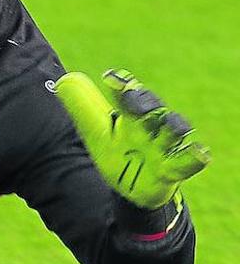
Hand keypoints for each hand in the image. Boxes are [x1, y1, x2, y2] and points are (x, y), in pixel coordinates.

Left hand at [53, 69, 209, 208]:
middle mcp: (150, 125)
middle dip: (144, 102)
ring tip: (171, 124)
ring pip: (174, 130)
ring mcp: (164, 146)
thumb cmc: (116, 150)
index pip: (128, 94)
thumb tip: (64, 82)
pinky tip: (199, 152)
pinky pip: (189, 161)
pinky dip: (195, 157)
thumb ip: (82, 108)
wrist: (131, 185)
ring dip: (174, 125)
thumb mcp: (96, 130)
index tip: (111, 78)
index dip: (122, 85)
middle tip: (132, 99)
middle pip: (152, 107)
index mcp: (130, 113)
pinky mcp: (174, 169)